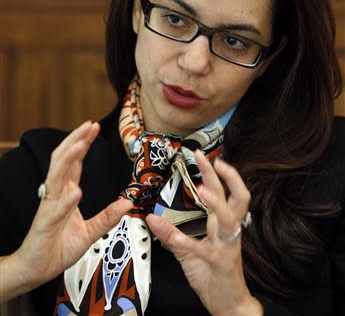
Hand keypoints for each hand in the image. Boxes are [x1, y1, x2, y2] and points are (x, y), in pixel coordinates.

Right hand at [0, 121, 131, 301]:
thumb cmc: (57, 248)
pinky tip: (75, 191)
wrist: (37, 269)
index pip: (74, 162)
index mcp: (66, 193)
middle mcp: (56, 195)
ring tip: (81, 144)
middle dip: (76, 140)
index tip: (93, 128)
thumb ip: (107, 217)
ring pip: (56, 177)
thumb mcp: (90, 232)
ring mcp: (49, 208)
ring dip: (69, 159)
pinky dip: (65, 200)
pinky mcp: (45, 225)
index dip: (83, 144)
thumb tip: (127, 203)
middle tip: (89, 125)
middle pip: (64, 160)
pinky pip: (55, 210)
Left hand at [146, 151, 261, 315]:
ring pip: (228, 219)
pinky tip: (165, 230)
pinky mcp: (219, 263)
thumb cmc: (213, 273)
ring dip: (216, 202)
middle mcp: (230, 231)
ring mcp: (227, 246)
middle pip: (236, 197)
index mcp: (225, 224)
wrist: (230, 303)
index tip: (208, 156)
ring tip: (202, 189)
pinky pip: (199, 248)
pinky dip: (180, 238)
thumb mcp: (192, 250)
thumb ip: (173, 233)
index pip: (228, 192)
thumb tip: (152, 217)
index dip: (221, 174)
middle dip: (225, 176)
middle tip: (210, 159)